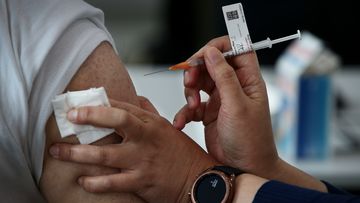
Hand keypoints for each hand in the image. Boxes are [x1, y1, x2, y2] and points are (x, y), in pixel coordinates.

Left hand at [49, 97, 216, 202]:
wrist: (199, 179)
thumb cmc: (181, 153)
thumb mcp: (167, 127)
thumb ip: (149, 112)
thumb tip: (135, 98)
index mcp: (151, 123)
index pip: (123, 106)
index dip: (99, 103)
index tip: (79, 103)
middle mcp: (146, 139)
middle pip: (116, 122)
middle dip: (89, 118)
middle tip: (68, 118)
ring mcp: (142, 160)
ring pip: (106, 155)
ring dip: (78, 153)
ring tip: (58, 152)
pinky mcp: (141, 181)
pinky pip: (112, 182)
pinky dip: (94, 182)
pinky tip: (82, 180)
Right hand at [173, 36, 279, 176]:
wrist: (244, 168)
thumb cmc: (250, 140)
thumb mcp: (237, 105)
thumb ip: (224, 77)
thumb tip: (212, 52)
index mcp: (248, 80)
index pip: (236, 49)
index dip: (218, 47)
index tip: (202, 56)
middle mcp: (234, 86)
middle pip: (211, 64)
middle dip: (197, 70)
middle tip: (189, 81)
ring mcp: (220, 99)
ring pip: (199, 81)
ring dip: (189, 90)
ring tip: (191, 105)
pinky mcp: (208, 113)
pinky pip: (191, 104)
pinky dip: (184, 111)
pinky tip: (182, 122)